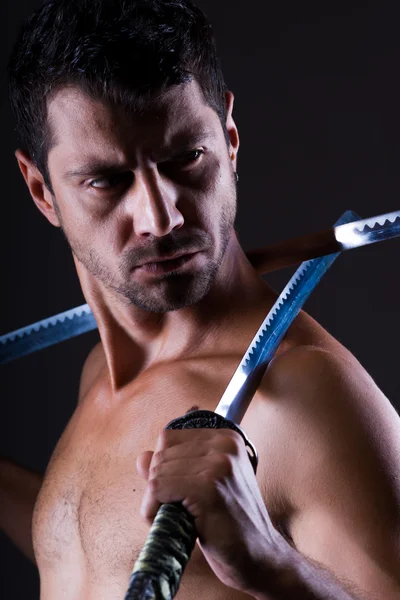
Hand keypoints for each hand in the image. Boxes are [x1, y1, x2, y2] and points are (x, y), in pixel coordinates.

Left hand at [136, 428, 284, 593]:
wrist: (260, 557)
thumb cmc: (231, 523)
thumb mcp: (206, 486)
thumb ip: (175, 467)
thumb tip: (142, 457)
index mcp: (226, 438)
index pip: (169, 438)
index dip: (163, 466)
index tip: (174, 490)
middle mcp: (224, 445)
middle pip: (161, 455)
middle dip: (157, 485)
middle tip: (172, 511)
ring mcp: (218, 465)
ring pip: (157, 473)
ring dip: (155, 501)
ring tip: (174, 518)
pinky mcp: (208, 489)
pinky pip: (158, 489)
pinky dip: (153, 509)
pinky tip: (170, 523)